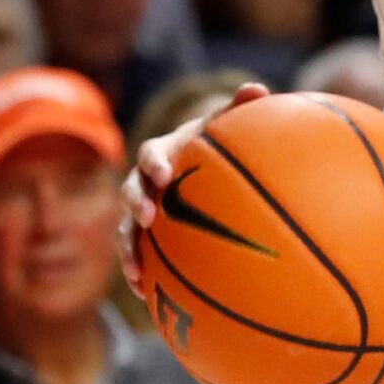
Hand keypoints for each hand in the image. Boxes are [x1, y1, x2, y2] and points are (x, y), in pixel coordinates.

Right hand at [122, 80, 266, 291]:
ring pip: (125, 228)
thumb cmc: (219, 145)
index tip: (163, 171)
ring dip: (128, 247)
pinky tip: (146, 294)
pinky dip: (138, 272)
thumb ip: (241, 108)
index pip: (152, 153)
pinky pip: (138, 255)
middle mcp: (146, 181)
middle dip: (134, 202)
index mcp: (164, 152)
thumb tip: (257, 88)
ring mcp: (142, 210)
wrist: (204, 166)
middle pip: (130, 190)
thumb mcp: (229, 126)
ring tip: (136, 270)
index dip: (154, 162)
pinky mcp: (147, 237)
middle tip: (148, 216)